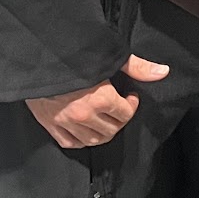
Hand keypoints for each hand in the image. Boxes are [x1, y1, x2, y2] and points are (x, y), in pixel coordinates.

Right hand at [26, 53, 169, 149]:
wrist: (36, 57)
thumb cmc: (71, 55)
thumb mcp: (108, 56)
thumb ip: (137, 67)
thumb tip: (163, 72)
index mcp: (100, 98)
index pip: (126, 114)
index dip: (132, 105)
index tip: (130, 97)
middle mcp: (84, 114)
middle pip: (112, 129)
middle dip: (120, 119)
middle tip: (120, 108)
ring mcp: (66, 122)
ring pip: (93, 140)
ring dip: (104, 132)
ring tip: (106, 119)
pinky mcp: (50, 125)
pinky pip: (70, 143)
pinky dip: (80, 140)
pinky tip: (85, 130)